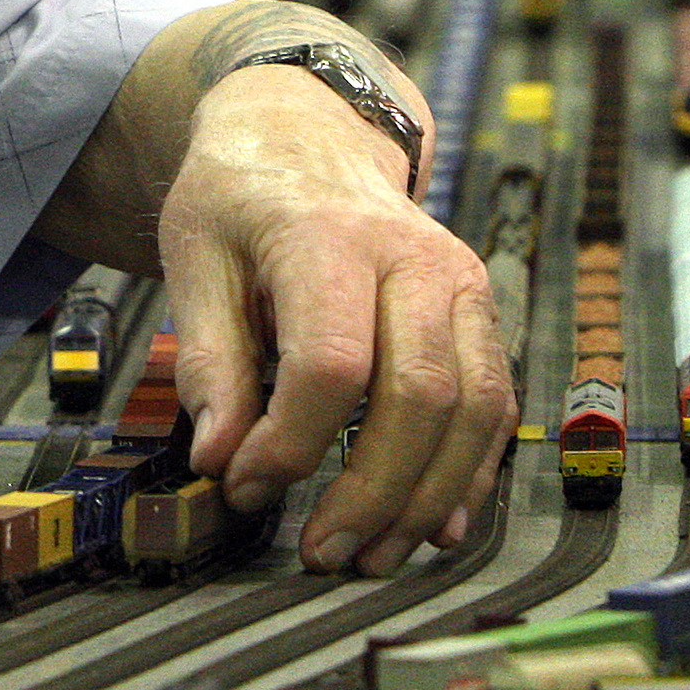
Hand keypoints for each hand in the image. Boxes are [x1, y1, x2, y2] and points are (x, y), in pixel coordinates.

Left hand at [156, 64, 513, 574]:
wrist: (310, 133)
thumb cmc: (242, 197)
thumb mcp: (194, 256)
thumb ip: (208, 359)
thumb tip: (219, 458)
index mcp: (331, 237)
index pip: (332, 363)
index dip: (291, 443)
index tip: (243, 484)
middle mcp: (415, 258)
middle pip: (421, 396)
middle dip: (373, 492)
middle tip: (322, 551)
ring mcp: (462, 284)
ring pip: (475, 410)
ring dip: (428, 498)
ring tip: (374, 556)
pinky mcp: (481, 312)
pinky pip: (494, 405)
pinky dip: (468, 473)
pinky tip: (433, 525)